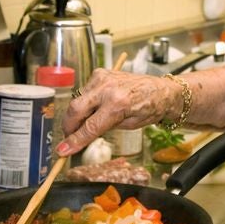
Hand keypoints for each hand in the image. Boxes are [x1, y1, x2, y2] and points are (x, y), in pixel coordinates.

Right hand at [55, 69, 178, 155]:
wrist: (161, 90)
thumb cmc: (149, 108)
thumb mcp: (128, 125)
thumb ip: (102, 128)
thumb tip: (80, 137)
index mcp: (118, 104)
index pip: (90, 127)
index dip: (74, 141)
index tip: (63, 150)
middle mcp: (108, 88)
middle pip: (75, 109)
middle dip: (69, 127)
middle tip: (70, 138)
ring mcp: (102, 78)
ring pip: (77, 100)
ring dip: (78, 114)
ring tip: (89, 121)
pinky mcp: (100, 73)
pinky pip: (85, 92)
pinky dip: (86, 102)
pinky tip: (97, 106)